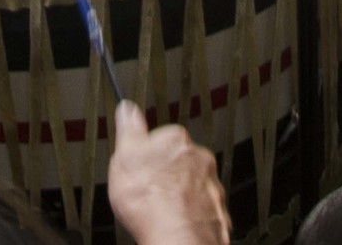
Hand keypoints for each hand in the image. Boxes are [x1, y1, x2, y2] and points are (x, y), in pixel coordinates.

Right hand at [107, 100, 230, 244]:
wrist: (175, 236)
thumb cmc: (150, 199)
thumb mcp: (124, 156)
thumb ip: (129, 129)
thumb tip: (127, 109)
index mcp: (176, 141)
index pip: (163, 136)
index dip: (148, 152)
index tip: (140, 164)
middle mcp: (200, 159)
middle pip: (180, 161)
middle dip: (167, 173)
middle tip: (148, 188)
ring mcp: (211, 186)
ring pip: (193, 186)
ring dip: (180, 195)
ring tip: (160, 209)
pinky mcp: (216, 212)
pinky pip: (202, 209)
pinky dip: (191, 215)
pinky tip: (175, 222)